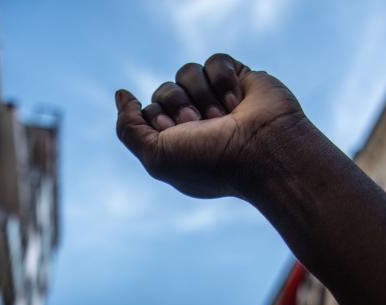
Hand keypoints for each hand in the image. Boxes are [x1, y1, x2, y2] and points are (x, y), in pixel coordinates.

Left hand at [116, 54, 306, 197]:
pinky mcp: (239, 79)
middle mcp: (197, 121)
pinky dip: (223, 79)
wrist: (264, 151)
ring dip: (202, 94)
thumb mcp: (156, 156)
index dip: (159, 120)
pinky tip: (237, 100)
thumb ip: (128, 128)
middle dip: (178, 105)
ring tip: (222, 115)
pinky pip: (215, 61)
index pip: (150, 112)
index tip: (178, 134)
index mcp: (179, 141)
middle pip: (165, 90)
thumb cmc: (211, 161)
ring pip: (187, 72)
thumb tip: (122, 94)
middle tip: (200, 124)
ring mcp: (218, 99)